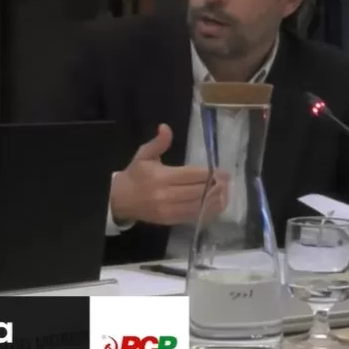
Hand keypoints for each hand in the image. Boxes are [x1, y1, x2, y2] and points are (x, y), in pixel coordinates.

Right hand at [110, 124, 227, 224]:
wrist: (120, 200)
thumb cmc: (135, 174)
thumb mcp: (144, 155)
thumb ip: (158, 143)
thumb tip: (166, 127)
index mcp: (161, 177)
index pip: (192, 175)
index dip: (210, 173)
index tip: (223, 171)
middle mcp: (166, 195)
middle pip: (198, 191)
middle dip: (216, 186)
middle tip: (228, 180)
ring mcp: (169, 210)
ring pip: (198, 205)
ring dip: (215, 199)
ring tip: (227, 191)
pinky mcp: (170, 221)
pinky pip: (193, 216)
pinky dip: (208, 211)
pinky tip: (217, 204)